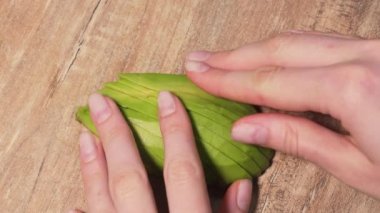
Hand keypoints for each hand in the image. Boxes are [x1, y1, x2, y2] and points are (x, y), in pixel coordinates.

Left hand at [71, 92, 252, 212]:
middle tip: (101, 102)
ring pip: (101, 201)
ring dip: (91, 167)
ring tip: (85, 137)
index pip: (182, 172)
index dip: (176, 133)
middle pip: (129, 179)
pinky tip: (74, 203)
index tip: (166, 99)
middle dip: (116, 137)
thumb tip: (241, 184)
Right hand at [185, 30, 379, 198]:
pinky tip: (270, 57)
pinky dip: (288, 49)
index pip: (269, 81)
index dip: (227, 79)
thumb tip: (247, 128)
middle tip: (200, 60)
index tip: (199, 75)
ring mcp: (374, 48)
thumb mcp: (359, 167)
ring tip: (225, 57)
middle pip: (278, 51)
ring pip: (298, 41)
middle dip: (233, 57)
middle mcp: (364, 58)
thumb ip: (299, 139)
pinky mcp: (379, 51)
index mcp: (354, 89)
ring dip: (257, 49)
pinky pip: (321, 42)